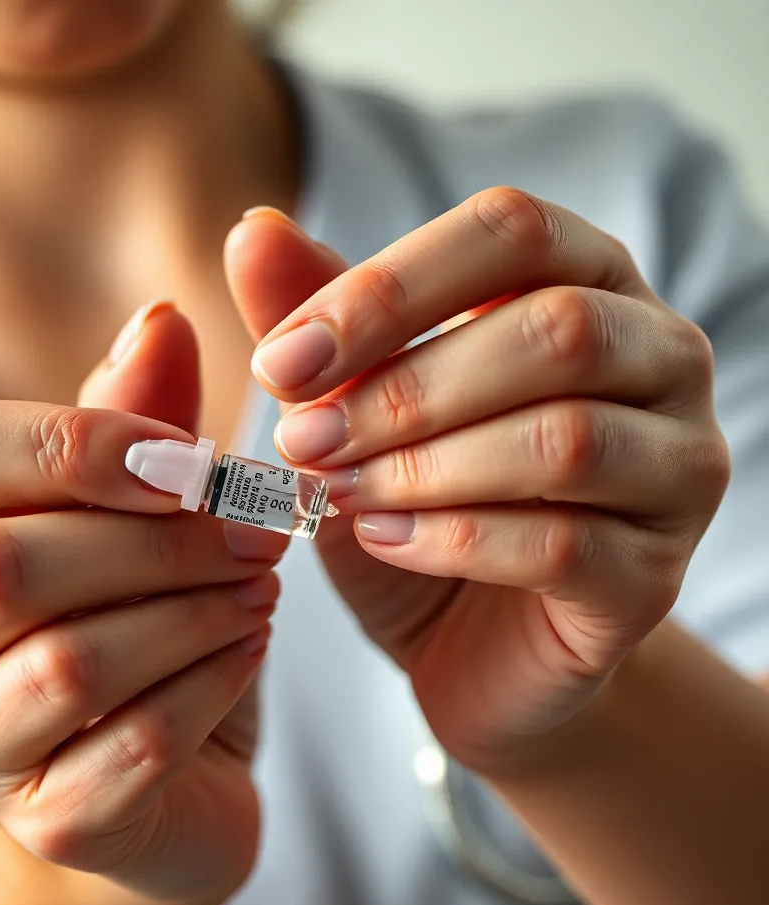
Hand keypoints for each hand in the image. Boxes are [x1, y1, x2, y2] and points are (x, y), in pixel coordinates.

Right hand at [0, 305, 286, 904]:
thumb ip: (134, 419)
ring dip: (199, 607)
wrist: (152, 776)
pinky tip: (250, 647)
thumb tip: (162, 318)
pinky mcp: (40, 824)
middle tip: (264, 522)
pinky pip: (137, 743)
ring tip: (264, 580)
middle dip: (163, 536)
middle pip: (8, 564)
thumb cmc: (128, 618)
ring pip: (75, 661)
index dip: (74, 438)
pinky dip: (216, 681)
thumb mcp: (128, 510)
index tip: (192, 454)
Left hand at [227, 194, 729, 772]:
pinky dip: (454, 540)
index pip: (512, 231)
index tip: (282, 362)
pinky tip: (385, 542)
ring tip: (337, 495)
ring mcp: (677, 469)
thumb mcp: (356, 412)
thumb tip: (254, 231)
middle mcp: (660, 359)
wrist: (473, 646)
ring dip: (424, 467)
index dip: (388, 288)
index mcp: (589, 284)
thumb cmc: (418, 507)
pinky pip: (564, 544)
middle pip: (554, 331)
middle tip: (303, 442)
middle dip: (404, 389)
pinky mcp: (655, 576)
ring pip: (565, 440)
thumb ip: (319, 326)